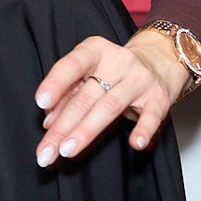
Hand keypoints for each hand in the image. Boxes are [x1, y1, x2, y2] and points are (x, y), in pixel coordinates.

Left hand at [32, 31, 185, 167]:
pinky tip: (135, 144)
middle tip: (47, 149)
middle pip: (86, 96)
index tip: (41, 103)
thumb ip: (69, 94)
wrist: (158, 63)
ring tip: (67, 150)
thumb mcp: (89, 73)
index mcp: (95, 50)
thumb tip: (49, 121)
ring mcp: (139, 80)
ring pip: (109, 107)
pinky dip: (144, 130)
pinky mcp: (159, 99)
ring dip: (86, 131)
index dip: (55, 83)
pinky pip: (151, 116)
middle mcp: (118, 62)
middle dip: (63, 126)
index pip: (71, 65)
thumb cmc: (114, 71)